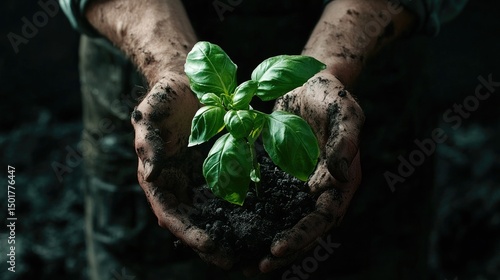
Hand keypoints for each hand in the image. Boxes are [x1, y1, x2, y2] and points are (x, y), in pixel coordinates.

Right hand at [131, 72, 233, 268]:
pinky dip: (243, 209)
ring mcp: (199, 180)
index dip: (189, 232)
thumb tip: (150, 174)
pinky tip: (263, 219)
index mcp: (158, 180)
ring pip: (213, 215)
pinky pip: (231, 192)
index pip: (171, 215)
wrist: (186, 82)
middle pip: (194, 223)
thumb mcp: (148, 116)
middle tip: (237, 260)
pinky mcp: (219, 168)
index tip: (210, 244)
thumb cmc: (163, 98)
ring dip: (230, 234)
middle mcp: (179, 186)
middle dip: (212, 244)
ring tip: (252, 250)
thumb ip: (148, 144)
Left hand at [258, 72, 364, 271]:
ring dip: (264, 241)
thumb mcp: (345, 112)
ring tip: (240, 261)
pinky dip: (254, 217)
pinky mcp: (280, 175)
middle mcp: (320, 189)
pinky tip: (233, 227)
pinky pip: (267, 200)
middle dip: (281, 251)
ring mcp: (299, 184)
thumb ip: (345, 142)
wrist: (310, 81)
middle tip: (253, 268)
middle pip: (302, 229)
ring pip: (283, 221)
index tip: (276, 249)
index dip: (302, 236)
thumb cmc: (331, 94)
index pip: (323, 218)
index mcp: (340, 181)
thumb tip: (340, 175)